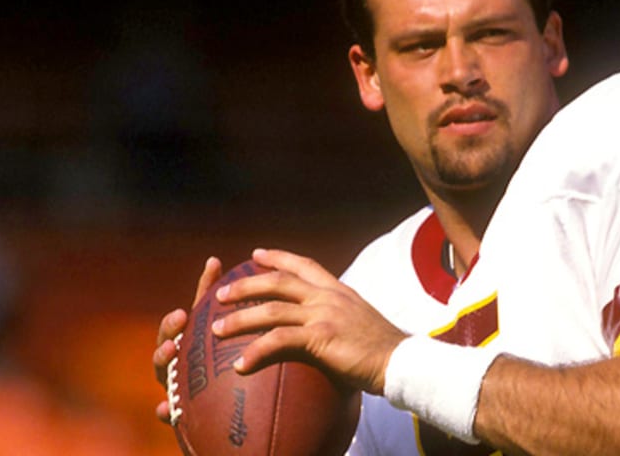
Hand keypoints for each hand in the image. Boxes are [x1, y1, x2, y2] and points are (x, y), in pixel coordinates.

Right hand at [152, 256, 223, 422]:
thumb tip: (214, 258)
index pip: (178, 325)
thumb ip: (213, 296)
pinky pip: (167, 411)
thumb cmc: (214, 354)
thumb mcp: (217, 325)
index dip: (177, 319)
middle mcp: (174, 360)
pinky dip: (164, 409)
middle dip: (168, 335)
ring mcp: (172, 382)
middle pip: (163, 346)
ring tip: (171, 352)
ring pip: (161, 373)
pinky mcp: (177, 408)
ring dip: (163, 361)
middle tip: (179, 329)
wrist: (221, 400)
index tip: (183, 314)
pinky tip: (164, 408)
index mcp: (184, 340)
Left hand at [211, 248, 406, 394]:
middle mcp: (328, 297)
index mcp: (338, 290)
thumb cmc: (384, 350)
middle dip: (245, 285)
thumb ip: (340, 318)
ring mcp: (323, 315)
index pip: (304, 265)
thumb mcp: (360, 322)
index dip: (278, 257)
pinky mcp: (320, 337)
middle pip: (278, 282)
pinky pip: (279, 342)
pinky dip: (256, 352)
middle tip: (220, 294)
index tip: (256, 254)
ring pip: (270, 310)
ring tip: (217, 330)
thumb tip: (329, 328)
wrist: (402, 362)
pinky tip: (241, 366)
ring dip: (239, 319)